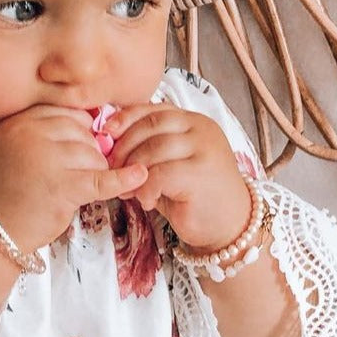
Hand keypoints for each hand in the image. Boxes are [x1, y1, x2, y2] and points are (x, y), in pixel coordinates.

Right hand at [0, 105, 146, 250]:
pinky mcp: (64, 186)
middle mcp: (33, 134)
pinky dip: (123, 179)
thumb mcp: (11, 149)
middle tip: (83, 172)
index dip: (82, 131)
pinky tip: (139, 176)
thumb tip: (89, 127)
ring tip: (81, 188)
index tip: (87, 144)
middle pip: (84, 133)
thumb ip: (41, 134)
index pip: (68, 114)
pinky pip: (102, 178)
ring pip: (94, 156)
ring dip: (96, 172)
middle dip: (90, 153)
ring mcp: (49, 159)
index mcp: (20, 122)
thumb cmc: (0, 194)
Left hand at [104, 103, 250, 251]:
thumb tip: (109, 143)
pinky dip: (145, 188)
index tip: (106, 133)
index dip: (126, 119)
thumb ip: (149, 148)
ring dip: (133, 170)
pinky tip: (148, 201)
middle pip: (150, 125)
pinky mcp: (200, 173)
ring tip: (131, 190)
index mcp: (193, 121)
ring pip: (153, 148)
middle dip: (124, 146)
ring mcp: (203, 149)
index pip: (153, 110)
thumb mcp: (170, 164)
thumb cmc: (195, 196)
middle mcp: (201, 129)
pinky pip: (159, 174)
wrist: (230, 226)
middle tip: (113, 169)